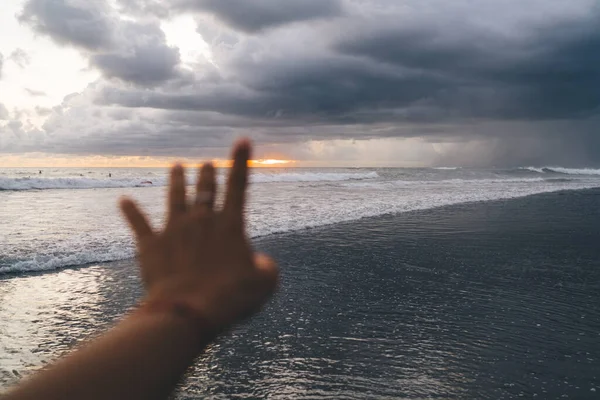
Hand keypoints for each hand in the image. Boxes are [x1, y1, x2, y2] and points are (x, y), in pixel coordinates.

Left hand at [119, 139, 277, 332]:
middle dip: (207, 173)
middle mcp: (201, 220)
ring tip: (176, 167)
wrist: (187, 311)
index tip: (241, 140)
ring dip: (176, 181)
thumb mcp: (265, 283)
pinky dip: (131, 211)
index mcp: (230, 225)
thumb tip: (260, 261)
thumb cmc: (231, 297)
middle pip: (205, 189)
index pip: (238, 186)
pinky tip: (123, 201)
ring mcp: (174, 230)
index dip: (240, 161)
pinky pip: (139, 224)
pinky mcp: (151, 245)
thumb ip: (267, 266)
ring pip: (175, 197)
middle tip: (206, 163)